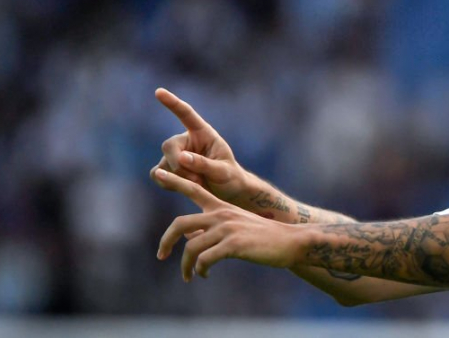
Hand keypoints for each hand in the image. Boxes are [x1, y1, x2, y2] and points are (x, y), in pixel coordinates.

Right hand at [150, 88, 245, 203]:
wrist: (226, 191)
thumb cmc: (229, 176)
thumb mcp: (223, 171)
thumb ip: (204, 164)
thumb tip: (181, 157)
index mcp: (203, 133)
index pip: (186, 115)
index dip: (173, 103)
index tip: (159, 91)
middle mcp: (186, 141)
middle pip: (168, 145)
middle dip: (178, 165)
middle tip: (196, 180)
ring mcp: (175, 155)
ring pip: (163, 164)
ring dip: (178, 178)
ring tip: (199, 183)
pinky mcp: (168, 169)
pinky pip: (157, 174)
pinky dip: (166, 182)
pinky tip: (180, 187)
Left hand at [155, 169, 302, 280]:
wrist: (292, 241)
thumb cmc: (263, 237)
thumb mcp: (236, 227)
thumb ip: (212, 229)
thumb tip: (190, 238)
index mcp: (221, 207)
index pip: (193, 189)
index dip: (174, 181)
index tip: (157, 173)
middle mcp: (222, 214)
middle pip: (180, 223)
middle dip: (166, 241)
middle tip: (161, 255)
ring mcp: (228, 228)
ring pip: (191, 247)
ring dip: (186, 266)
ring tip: (190, 276)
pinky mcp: (234, 244)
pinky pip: (205, 259)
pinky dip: (201, 269)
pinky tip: (205, 274)